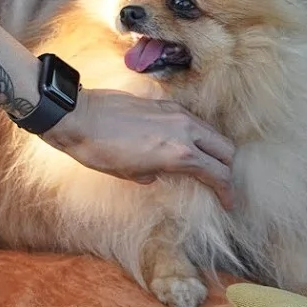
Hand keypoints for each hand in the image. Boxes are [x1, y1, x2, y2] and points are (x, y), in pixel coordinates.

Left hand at [42, 88, 234, 208]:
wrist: (79, 117)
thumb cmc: (100, 151)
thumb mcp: (132, 174)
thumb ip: (158, 173)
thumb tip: (163, 171)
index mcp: (180, 154)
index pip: (218, 174)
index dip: (227, 191)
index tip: (228, 202)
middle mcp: (186, 131)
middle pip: (226, 149)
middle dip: (227, 168)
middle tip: (220, 182)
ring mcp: (177, 114)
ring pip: (213, 132)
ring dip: (215, 149)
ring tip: (206, 163)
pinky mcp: (166, 104)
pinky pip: (194, 121)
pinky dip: (199, 135)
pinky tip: (186, 144)